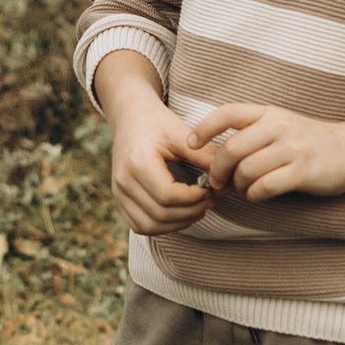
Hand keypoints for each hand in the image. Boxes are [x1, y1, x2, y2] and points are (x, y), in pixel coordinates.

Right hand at [94, 57, 218, 230]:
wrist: (131, 118)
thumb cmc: (157, 123)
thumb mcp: (181, 132)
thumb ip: (203, 155)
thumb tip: (226, 180)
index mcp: (137, 161)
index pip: (167, 195)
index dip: (193, 199)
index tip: (209, 190)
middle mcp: (123, 180)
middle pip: (160, 213)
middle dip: (190, 212)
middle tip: (209, 201)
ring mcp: (118, 193)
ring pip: (149, 226)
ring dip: (178, 223)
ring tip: (197, 208)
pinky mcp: (120, 200)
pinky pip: (141, 226)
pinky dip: (163, 226)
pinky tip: (181, 214)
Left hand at [197, 95, 344, 199]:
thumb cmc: (306, 141)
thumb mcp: (279, 125)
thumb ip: (249, 134)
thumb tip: (211, 155)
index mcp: (269, 113)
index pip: (228, 113)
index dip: (205, 128)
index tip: (190, 143)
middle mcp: (280, 127)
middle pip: (232, 149)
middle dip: (218, 170)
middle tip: (217, 182)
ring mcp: (293, 149)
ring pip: (247, 170)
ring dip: (237, 186)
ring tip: (240, 189)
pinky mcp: (303, 172)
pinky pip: (265, 187)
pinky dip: (254, 195)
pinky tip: (257, 195)